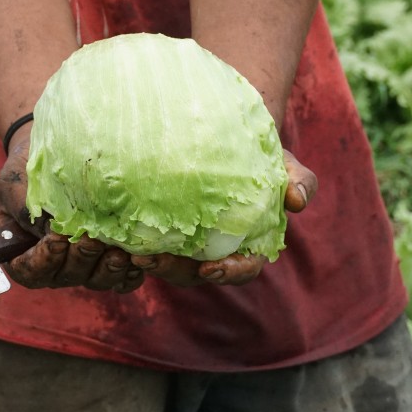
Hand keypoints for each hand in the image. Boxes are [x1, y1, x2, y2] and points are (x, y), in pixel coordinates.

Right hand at [0, 127, 144, 292]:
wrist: (56, 154)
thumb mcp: (15, 184)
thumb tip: (49, 229)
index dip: (42, 262)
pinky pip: (124, 278)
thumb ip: (24, 208)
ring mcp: (86, 264)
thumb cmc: (27, 171)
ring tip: (117, 251)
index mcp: (26, 252)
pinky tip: (138, 258)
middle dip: (80, 259)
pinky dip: (131, 272)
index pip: (30, 272)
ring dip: (107, 268)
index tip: (55, 239)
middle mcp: (57, 264)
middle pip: (67, 276)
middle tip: (90, 239)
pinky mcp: (111, 258)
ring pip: (97, 280)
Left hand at [130, 149, 317, 286]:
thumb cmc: (263, 157)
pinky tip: (112, 232)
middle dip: (171, 269)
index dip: (228, 273)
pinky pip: (144, 241)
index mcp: (246, 245)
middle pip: (192, 273)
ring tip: (126, 250)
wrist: (229, 138)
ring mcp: (185, 241)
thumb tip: (298, 202)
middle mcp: (213, 250)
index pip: (241, 269)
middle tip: (149, 258)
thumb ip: (299, 181)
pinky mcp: (160, 226)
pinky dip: (130, 240)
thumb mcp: (285, 165)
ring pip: (164, 262)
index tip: (211, 269)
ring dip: (146, 260)